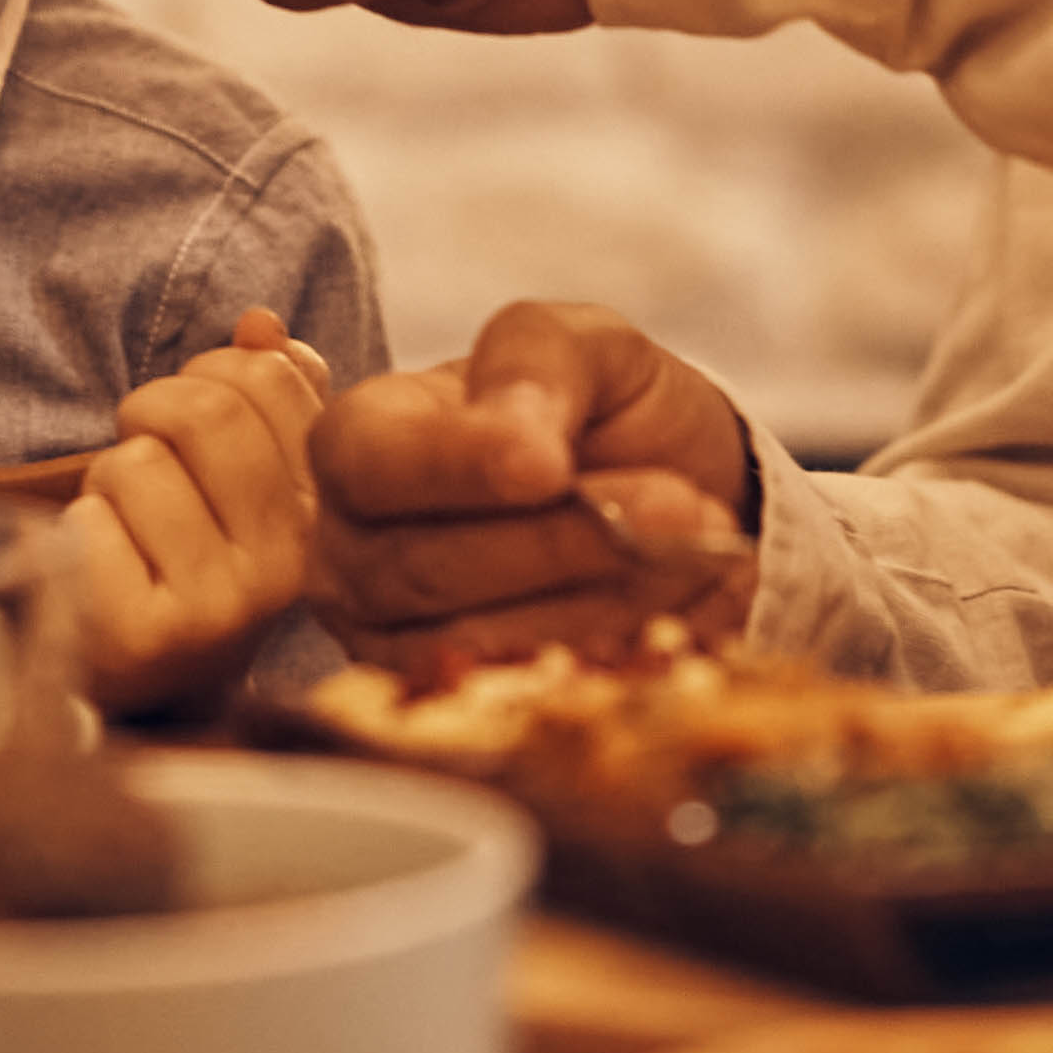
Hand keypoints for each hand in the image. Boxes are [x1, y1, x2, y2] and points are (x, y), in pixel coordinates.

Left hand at [70, 310, 333, 718]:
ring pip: (138, 466)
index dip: (210, 371)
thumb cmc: (183, 552)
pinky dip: (77, 531)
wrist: (140, 680)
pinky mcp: (147, 638)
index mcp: (321, 512)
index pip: (271, 376)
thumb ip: (265, 393)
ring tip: (125, 526)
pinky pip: (89, 525)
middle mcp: (287, 567)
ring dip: (108, 481)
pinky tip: (98, 571)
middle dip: (151, 412)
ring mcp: (221, 609)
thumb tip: (260, 324)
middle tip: (142, 454)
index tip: (193, 416)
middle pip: (205, 413)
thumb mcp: (239, 474)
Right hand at [307, 301, 760, 675]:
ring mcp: (395, 641)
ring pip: (482, 643)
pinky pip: (528, 698)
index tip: (550, 465)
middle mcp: (352, 551)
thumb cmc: (602, 411)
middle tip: (679, 504)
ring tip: (699, 549)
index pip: (370, 462)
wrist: (673, 496)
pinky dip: (617, 654)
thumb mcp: (583, 344)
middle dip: (562, 542)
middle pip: (429, 566)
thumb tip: (519, 443)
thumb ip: (538, 361)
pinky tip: (682, 609)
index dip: (456, 467)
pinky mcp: (458, 708)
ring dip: (604, 600)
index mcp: (359, 442)